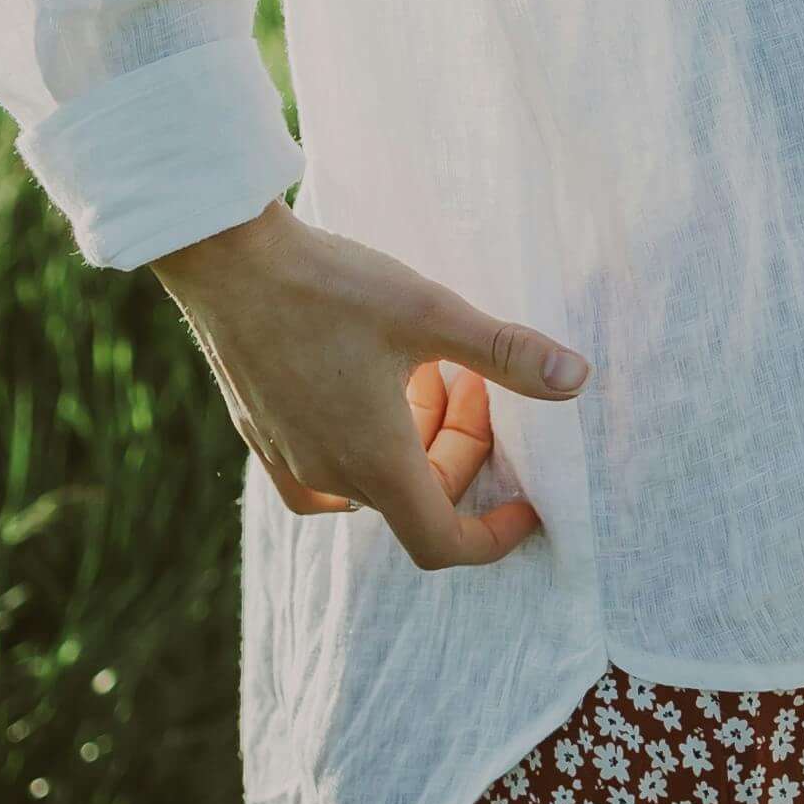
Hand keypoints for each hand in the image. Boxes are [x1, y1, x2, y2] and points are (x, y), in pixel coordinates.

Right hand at [146, 203, 587, 568]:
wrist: (226, 261)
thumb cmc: (329, 287)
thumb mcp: (431, 313)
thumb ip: (506, 352)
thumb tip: (577, 378)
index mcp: (375, 464)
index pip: (443, 543)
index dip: (493, 537)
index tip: (525, 503)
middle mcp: (329, 475)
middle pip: (416, 497)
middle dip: (461, 451)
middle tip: (476, 382)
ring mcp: (287, 457)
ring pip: (371, 479)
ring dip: (415, 439)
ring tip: (430, 369)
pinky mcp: (259, 432)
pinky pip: (319, 474)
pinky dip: (359, 449)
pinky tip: (369, 403)